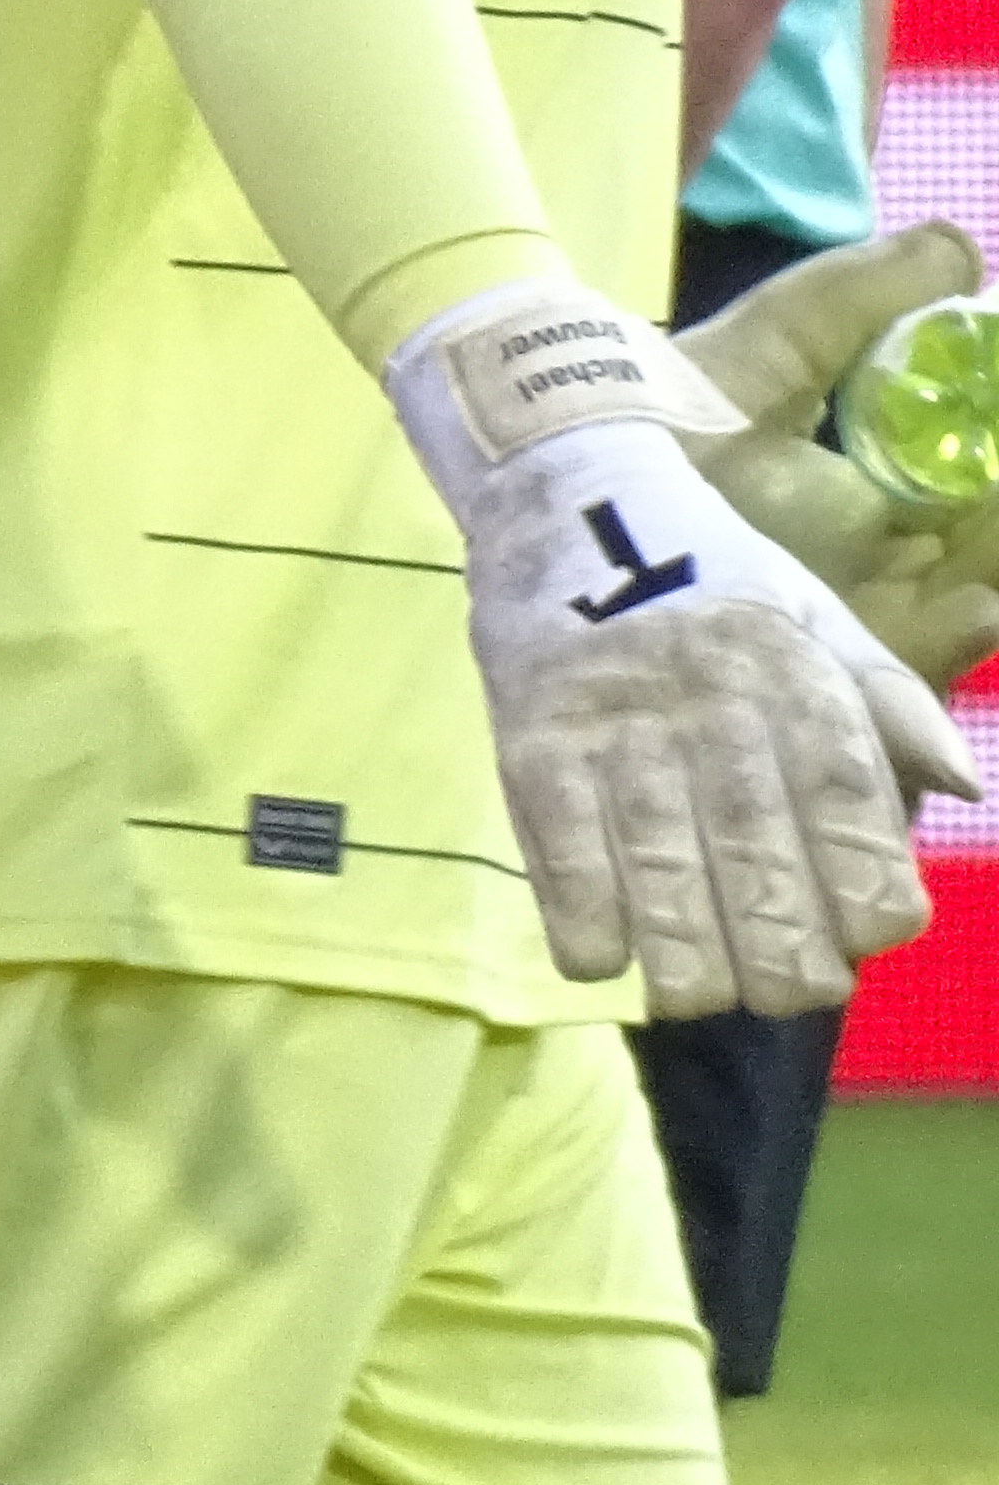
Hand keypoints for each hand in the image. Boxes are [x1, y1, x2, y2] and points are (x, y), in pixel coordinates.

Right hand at [389, 280, 978, 1017]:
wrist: (561, 489)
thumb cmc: (707, 570)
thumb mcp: (816, 613)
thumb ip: (890, 701)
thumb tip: (960, 785)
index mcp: (792, 670)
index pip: (847, 802)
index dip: (868, 890)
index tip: (867, 938)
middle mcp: (710, 699)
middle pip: (758, 856)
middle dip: (781, 952)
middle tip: (786, 993)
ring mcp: (613, 721)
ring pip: (660, 872)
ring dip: (685, 958)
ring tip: (699, 995)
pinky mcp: (528, 734)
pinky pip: (558, 850)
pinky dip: (583, 921)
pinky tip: (602, 960)